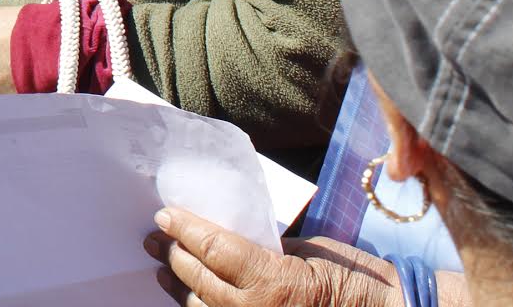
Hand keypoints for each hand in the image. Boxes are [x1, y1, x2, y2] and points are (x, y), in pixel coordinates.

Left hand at [145, 208, 400, 306]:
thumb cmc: (358, 281)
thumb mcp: (309, 251)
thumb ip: (265, 249)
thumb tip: (229, 236)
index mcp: (274, 282)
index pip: (213, 248)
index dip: (184, 229)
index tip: (164, 214)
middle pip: (198, 279)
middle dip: (173, 255)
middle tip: (154, 237)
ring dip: (178, 286)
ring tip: (164, 269)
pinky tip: (190, 299)